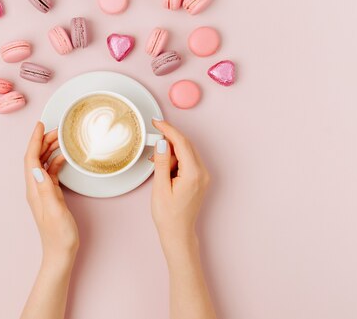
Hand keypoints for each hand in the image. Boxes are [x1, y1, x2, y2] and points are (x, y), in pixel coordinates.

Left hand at [24, 122, 78, 262]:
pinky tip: (64, 157)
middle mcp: (35, 188)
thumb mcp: (55, 211)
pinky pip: (50, 172)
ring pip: (42, 163)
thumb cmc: (59, 235)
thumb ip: (47, 189)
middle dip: (43, 141)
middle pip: (35, 158)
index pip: (30, 159)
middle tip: (57, 129)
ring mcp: (42, 192)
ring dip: (49, 149)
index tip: (40, 125)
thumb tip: (38, 168)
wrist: (60, 253)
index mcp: (34, 190)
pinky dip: (56, 161)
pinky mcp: (50, 195)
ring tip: (60, 138)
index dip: (34, 141)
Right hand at [151, 119, 209, 252]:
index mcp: (193, 174)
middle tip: (153, 137)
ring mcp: (203, 176)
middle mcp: (202, 173)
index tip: (157, 122)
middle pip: (186, 145)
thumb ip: (162, 163)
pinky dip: (176, 159)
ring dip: (171, 151)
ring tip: (156, 161)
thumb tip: (162, 143)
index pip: (182, 143)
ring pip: (187, 152)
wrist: (178, 233)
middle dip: (169, 139)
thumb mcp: (160, 188)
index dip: (169, 130)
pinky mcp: (199, 179)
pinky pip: (188, 161)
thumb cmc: (168, 215)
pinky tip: (164, 166)